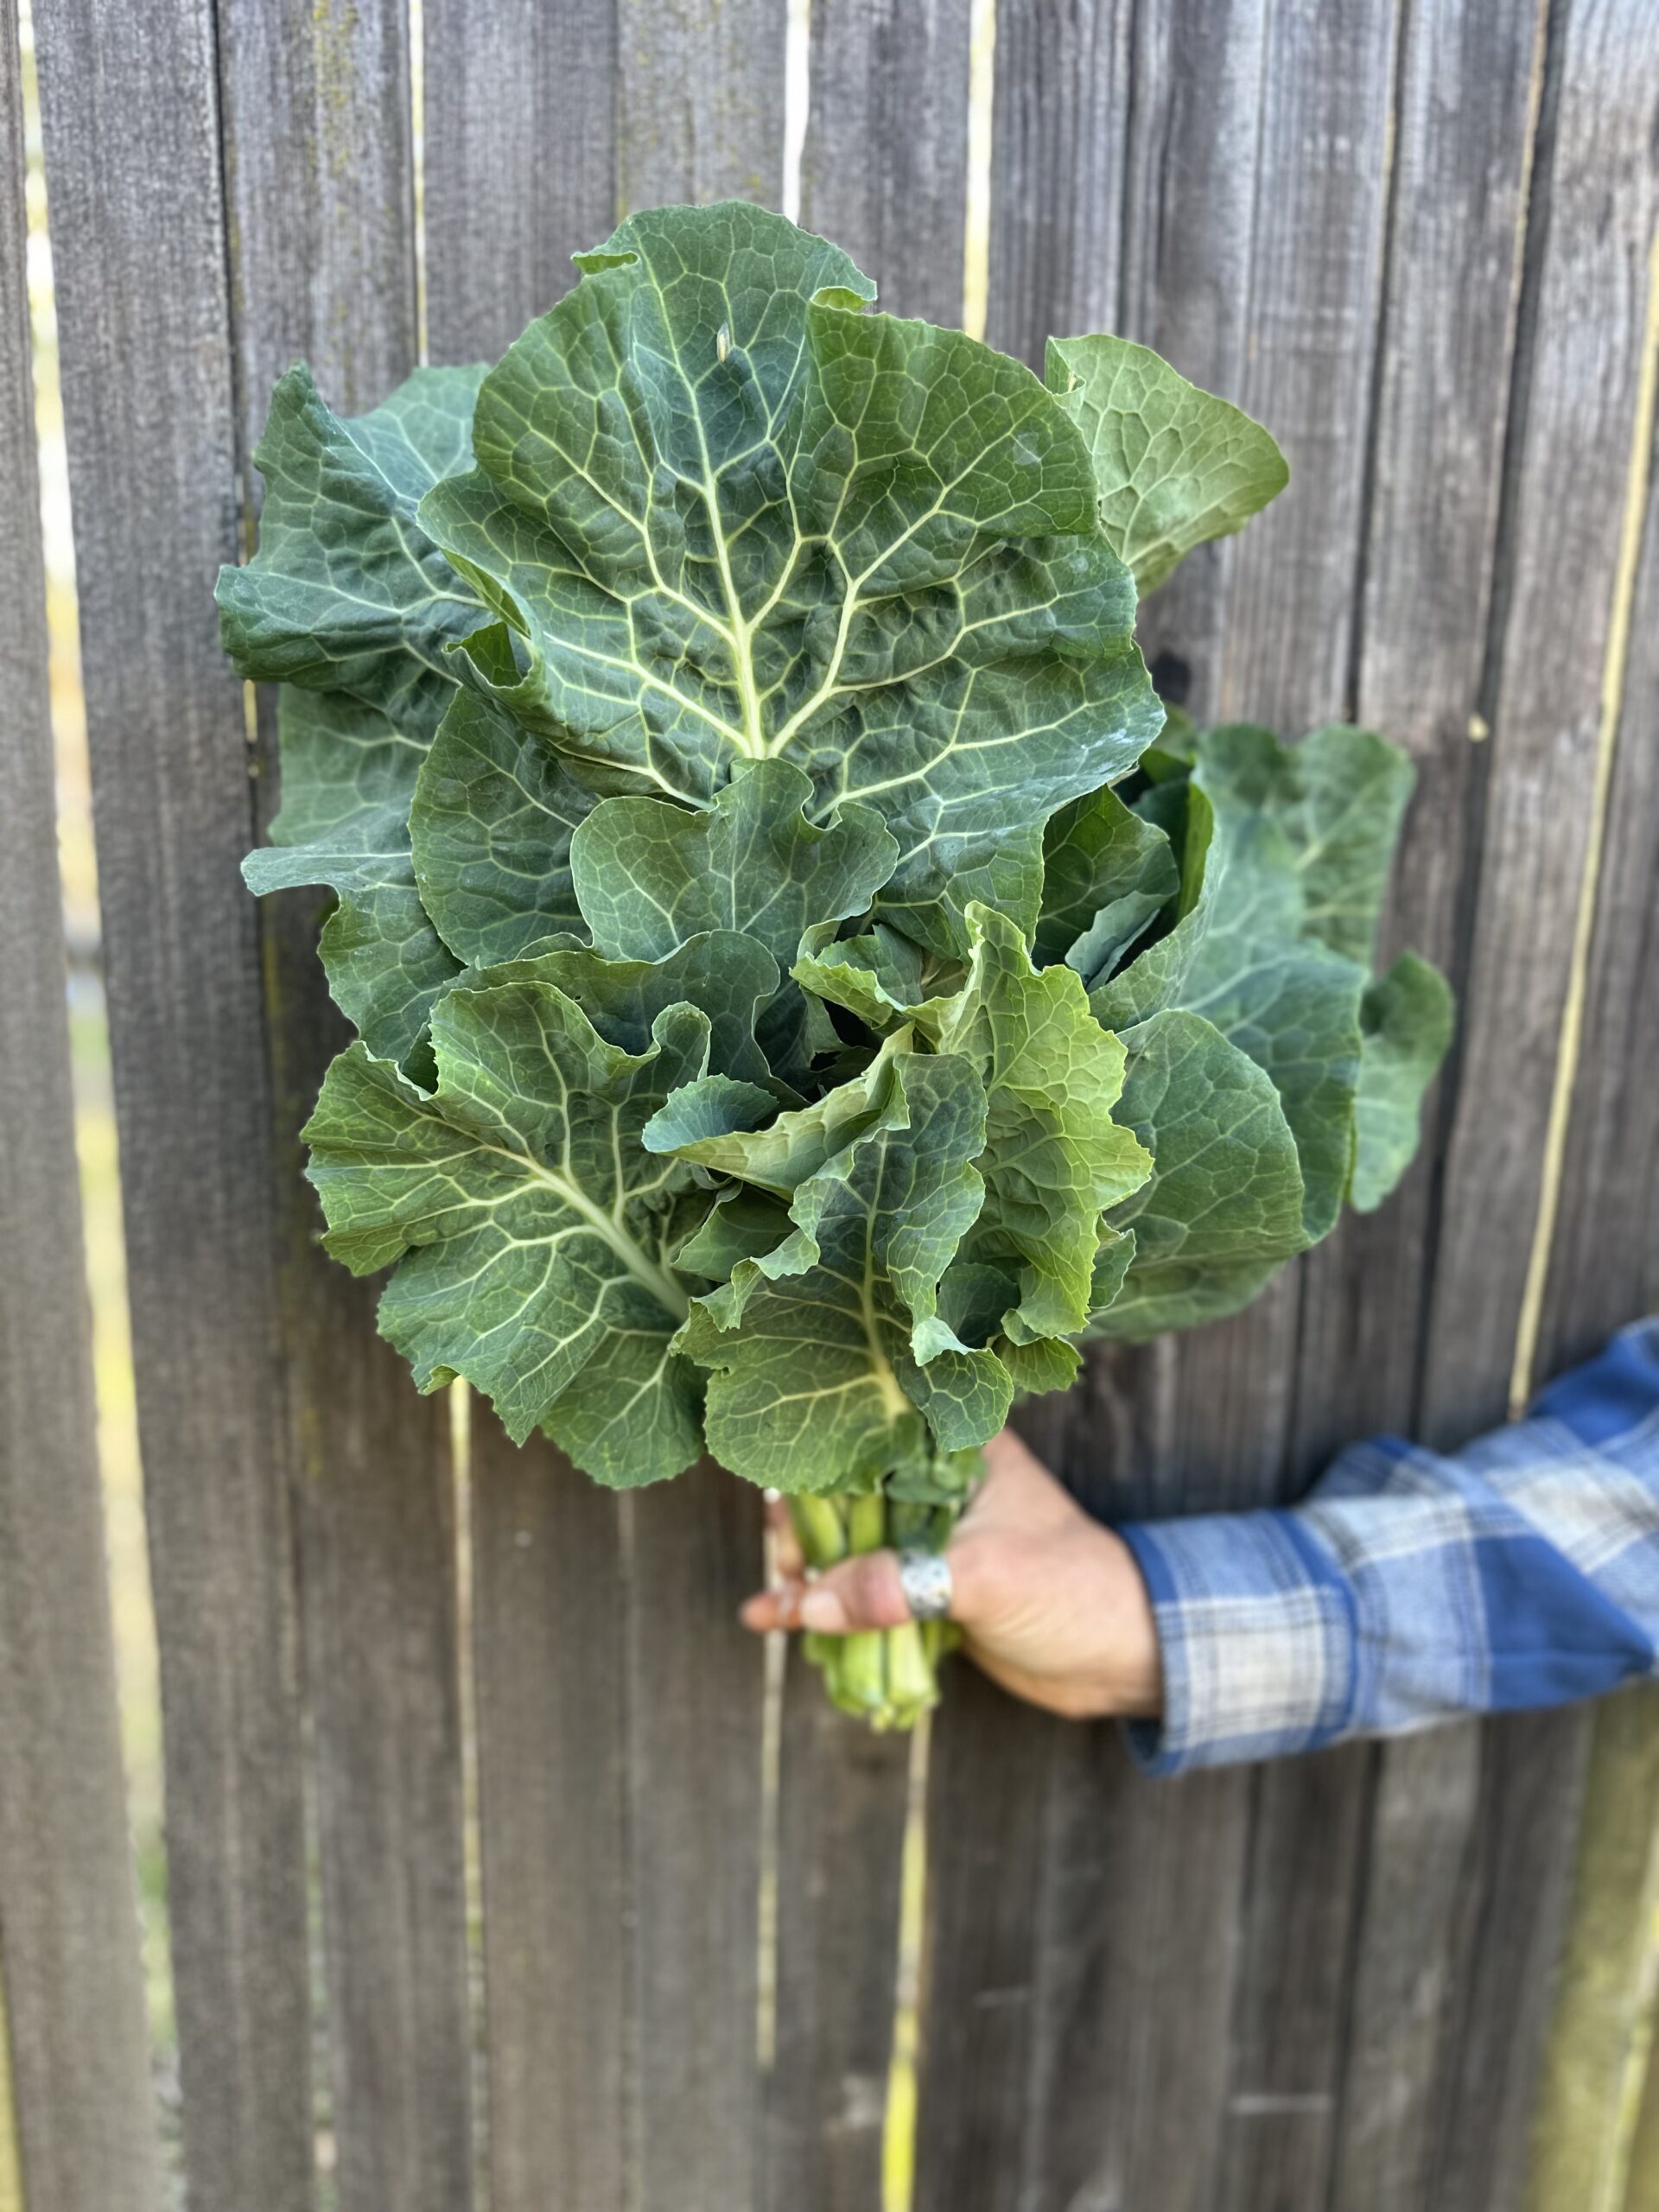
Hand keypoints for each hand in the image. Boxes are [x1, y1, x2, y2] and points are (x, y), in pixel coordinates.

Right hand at [740, 1428, 1163, 1720]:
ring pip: (843, 1545)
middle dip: (803, 1527)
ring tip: (773, 1601)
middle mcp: (935, 1484)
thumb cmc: (1073, 1589)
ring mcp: (925, 1539)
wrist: (1125, 1659)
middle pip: (843, 1492)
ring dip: (803, 1572)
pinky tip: (770, 1621)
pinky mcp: (922, 1589)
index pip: (871, 1435)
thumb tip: (809, 1605)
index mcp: (958, 1449)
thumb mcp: (985, 1577)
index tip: (779, 1496)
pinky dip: (816, 1607)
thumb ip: (896, 1584)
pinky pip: (855, 1593)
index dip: (820, 1462)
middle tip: (782, 1564)